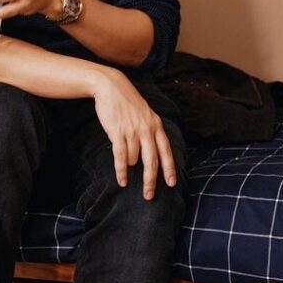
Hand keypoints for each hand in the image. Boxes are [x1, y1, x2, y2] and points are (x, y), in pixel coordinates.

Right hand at [91, 67, 176, 199]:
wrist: (111, 86)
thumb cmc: (128, 103)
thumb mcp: (145, 114)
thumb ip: (150, 131)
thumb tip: (151, 153)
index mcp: (156, 125)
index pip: (166, 150)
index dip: (169, 168)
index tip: (172, 183)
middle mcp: (147, 129)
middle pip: (152, 161)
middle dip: (151, 181)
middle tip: (149, 196)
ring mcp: (133, 131)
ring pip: (134, 159)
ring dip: (130, 170)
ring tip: (126, 176)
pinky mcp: (118, 132)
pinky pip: (121, 157)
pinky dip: (121, 171)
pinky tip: (122, 180)